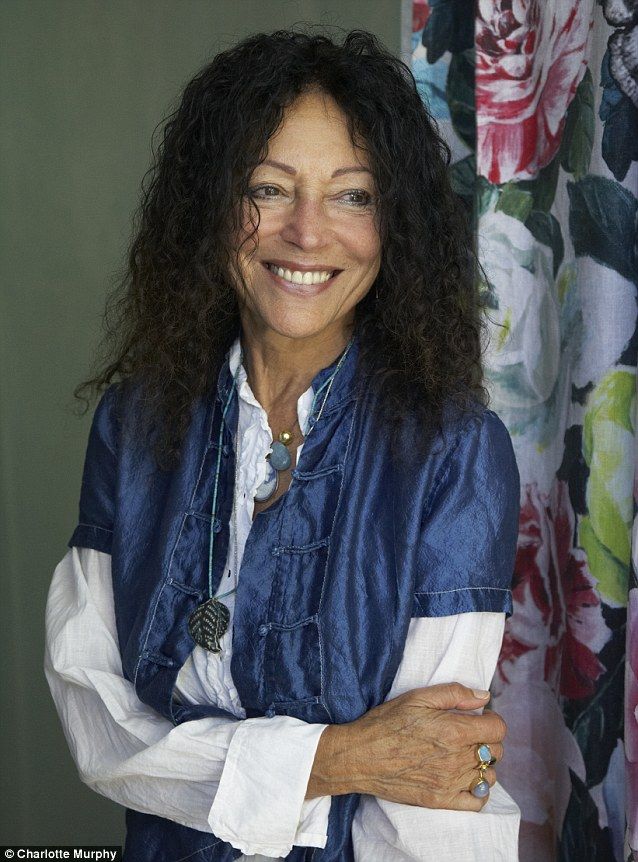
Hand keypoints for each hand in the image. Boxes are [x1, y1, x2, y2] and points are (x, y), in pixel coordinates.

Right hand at [306, 683, 504, 810]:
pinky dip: (479, 790)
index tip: (479, 717)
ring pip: (490, 776)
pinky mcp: (440, 801)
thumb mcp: (418, 697)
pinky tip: (466, 778)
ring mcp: (450, 783)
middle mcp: (457, 760)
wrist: (360, 755)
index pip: (498, 729)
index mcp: (454, 731)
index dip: (492, 719)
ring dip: (483, 763)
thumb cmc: (386, 722)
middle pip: (496, 751)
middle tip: (469, 733)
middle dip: (487, 738)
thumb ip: (455, 693)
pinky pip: (477, 802)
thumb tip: (484, 697)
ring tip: (465, 754)